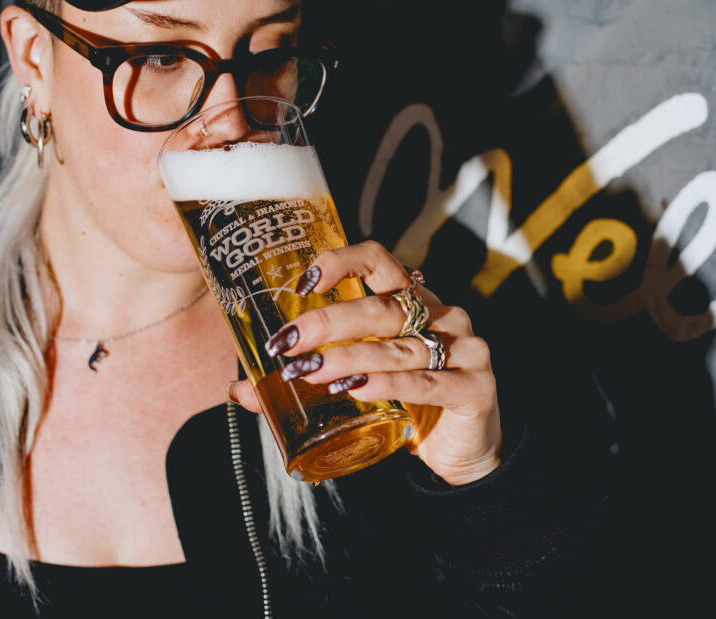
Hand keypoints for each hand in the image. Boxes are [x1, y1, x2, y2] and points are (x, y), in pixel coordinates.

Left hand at [228, 240, 501, 485]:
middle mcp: (443, 316)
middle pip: (383, 307)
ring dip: (350, 357)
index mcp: (414, 302)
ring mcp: (465, 349)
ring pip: (399, 348)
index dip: (342, 262)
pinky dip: (388, 385)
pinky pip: (427, 382)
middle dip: (329, 322)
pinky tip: (357, 389)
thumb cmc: (408, 407)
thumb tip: (239, 392)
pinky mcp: (475, 387)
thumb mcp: (359, 384)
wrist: (464, 454)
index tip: (303, 282)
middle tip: (288, 342)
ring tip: (310, 371)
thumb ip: (306, 382)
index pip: (379, 261)